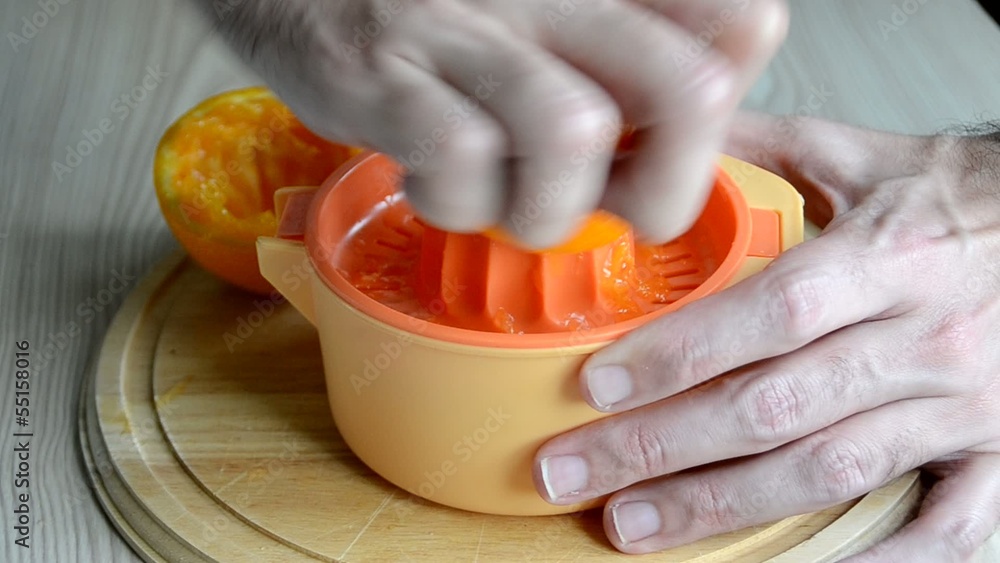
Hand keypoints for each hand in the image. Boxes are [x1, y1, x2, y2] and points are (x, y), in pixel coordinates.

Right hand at [197, 0, 785, 246]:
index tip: (666, 140)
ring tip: (508, 204)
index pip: (739, 19)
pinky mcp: (388, 74)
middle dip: (667, 189)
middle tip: (617, 211)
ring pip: (573, 133)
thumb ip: (629, 60)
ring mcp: (467, 30)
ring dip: (547, 209)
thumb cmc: (441, 18)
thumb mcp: (545, 19)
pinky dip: (457, 204)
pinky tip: (434, 186)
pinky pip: (460, 160)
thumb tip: (698, 124)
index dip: (729, 93)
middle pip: (687, 88)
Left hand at [534, 112, 999, 560]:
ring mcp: (965, 406)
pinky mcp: (999, 455)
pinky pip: (944, 531)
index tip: (598, 385)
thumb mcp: (865, 157)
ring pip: (829, 470)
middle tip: (574, 472)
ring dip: (721, 505)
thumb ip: (764, 145)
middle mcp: (927, 337)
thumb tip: (664, 139)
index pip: (770, 313)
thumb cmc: (963, 201)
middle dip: (660, 446)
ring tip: (634, 524)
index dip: (679, 354)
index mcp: (891, 257)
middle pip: (775, 405)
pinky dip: (874, 562)